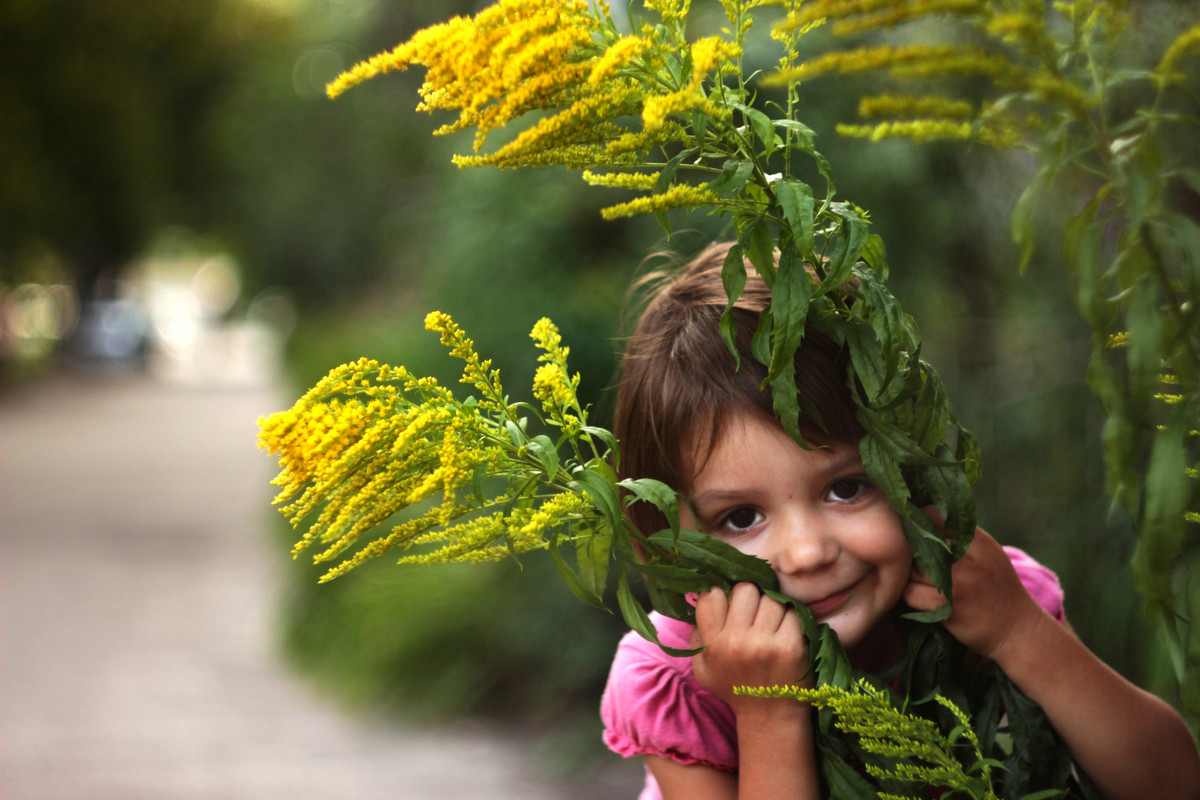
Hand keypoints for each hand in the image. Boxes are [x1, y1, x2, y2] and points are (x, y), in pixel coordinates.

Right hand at [690, 583, 810, 711]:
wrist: (769, 717)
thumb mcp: (703, 669)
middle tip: (754, 612)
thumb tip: (701, 601)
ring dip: (772, 607)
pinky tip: (787, 631)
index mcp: (713, 644)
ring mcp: (765, 644)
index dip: (721, 596)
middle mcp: (736, 642)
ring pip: (770, 599)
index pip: (710, 597)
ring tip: (772, 623)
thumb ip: (697, 637)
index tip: (729, 605)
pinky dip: (791, 618)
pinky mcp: (791, 646)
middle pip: (745, 590)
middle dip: (750, 598)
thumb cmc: (735, 689)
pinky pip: (792, 612)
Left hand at [903, 508, 1043, 660]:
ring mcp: (957, 584)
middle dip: (911, 553)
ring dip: (909, 576)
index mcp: (978, 541)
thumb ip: (960, 535)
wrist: (1018, 629)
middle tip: (913, 561)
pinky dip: (910, 595)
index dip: (920, 522)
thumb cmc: (998, 587)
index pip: (934, 516)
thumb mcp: (988, 553)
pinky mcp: (947, 609)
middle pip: (919, 544)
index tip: (915, 531)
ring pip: (911, 570)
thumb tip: (923, 516)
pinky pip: (910, 594)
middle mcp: (968, 559)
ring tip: (918, 580)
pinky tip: (920, 597)